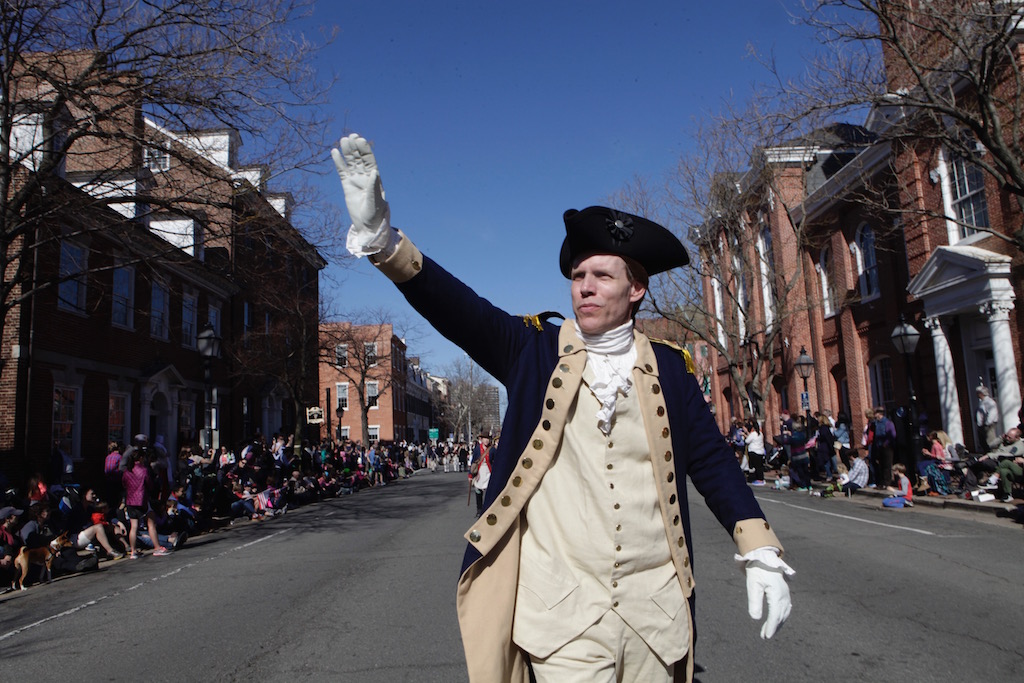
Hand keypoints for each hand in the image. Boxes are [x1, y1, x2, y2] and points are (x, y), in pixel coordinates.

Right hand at [331, 133, 393, 256]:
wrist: (367, 224)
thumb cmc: (375, 213)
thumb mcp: (374, 200)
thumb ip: (373, 186)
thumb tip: (374, 171)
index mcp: (374, 177)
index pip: (369, 160)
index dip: (365, 149)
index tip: (360, 139)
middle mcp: (365, 176)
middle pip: (359, 158)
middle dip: (355, 147)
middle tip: (351, 136)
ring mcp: (355, 179)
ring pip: (350, 162)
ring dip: (347, 151)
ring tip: (343, 140)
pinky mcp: (346, 185)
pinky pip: (342, 170)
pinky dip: (338, 161)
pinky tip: (334, 152)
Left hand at [736, 547, 793, 638]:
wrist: (763, 557)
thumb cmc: (757, 570)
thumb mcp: (753, 585)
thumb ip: (754, 601)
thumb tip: (756, 618)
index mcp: (777, 594)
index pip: (775, 615)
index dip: (771, 627)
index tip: (767, 636)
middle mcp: (784, 595)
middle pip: (780, 616)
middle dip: (774, 627)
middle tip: (765, 637)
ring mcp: (786, 594)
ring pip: (784, 613)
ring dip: (778, 623)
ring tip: (769, 632)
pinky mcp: (784, 592)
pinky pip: (786, 608)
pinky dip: (781, 616)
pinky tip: (777, 621)